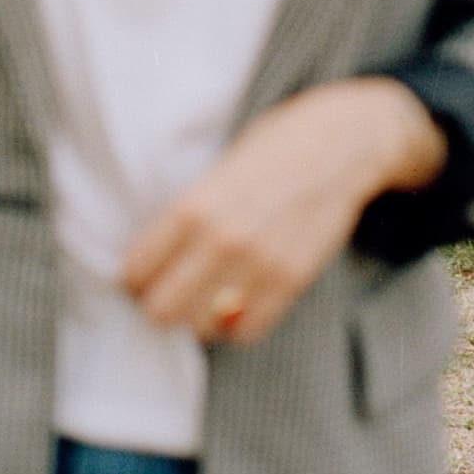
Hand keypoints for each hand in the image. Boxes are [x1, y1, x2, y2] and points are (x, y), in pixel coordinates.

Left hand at [120, 76, 446, 349]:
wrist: (341, 142)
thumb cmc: (272, 148)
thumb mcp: (216, 170)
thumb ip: (186, 213)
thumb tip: (149, 258)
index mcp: (195, 205)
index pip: (137, 269)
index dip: (132, 278)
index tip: (137, 276)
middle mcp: (224, 239)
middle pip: (162, 309)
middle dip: (156, 304)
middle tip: (164, 293)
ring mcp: (261, 265)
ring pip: (201, 326)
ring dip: (194, 318)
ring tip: (199, 300)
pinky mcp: (293, 281)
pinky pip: (246, 331)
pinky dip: (233, 327)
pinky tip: (232, 306)